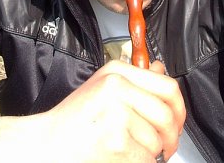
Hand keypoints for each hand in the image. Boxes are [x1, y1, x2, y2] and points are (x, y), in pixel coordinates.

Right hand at [41, 60, 185, 161]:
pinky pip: (146, 157)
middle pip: (167, 114)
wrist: (44, 144)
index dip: (179, 108)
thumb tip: (160, 69)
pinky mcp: (115, 140)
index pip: (168, 86)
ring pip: (158, 139)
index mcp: (116, 72)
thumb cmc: (72, 120)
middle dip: (171, 137)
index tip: (177, 122)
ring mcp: (116, 113)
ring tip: (135, 152)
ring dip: (153, 154)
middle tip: (166, 147)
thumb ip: (134, 80)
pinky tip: (126, 159)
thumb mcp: (102, 88)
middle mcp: (117, 87)